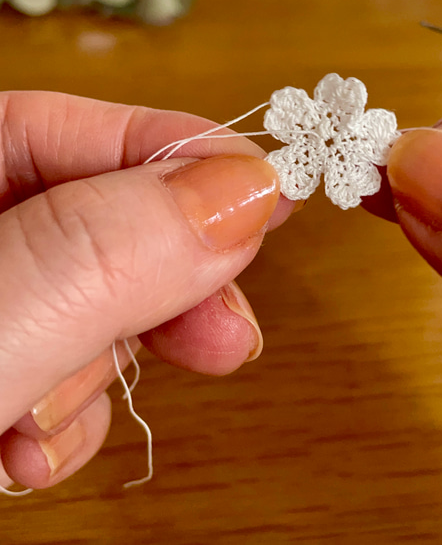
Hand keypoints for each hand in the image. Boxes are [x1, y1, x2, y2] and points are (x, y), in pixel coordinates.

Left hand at [0, 91, 292, 490]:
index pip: (70, 126)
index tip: (268, 193)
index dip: (176, 152)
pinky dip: (72, 412)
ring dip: (105, 364)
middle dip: (159, 280)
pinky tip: (37, 451)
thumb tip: (242, 193)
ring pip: (90, 300)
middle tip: (227, 327)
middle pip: (94, 219)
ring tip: (60, 424)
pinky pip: (64, 366)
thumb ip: (98, 254)